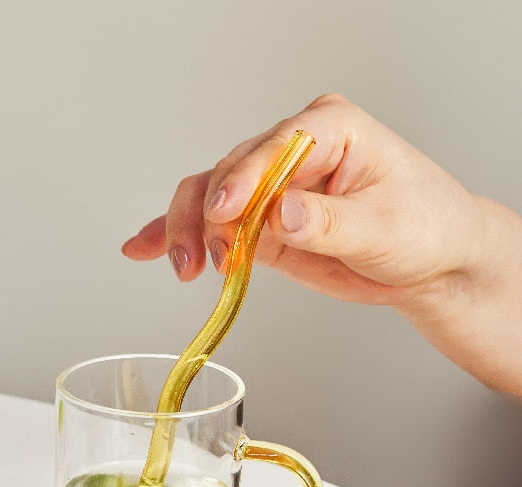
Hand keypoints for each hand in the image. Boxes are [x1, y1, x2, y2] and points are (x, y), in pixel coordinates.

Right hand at [122, 92, 521, 394]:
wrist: (428, 263)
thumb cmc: (423, 228)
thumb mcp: (384, 226)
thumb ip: (328, 220)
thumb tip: (280, 214)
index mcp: (328, 130)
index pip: (273, 147)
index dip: (242, 179)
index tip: (225, 213)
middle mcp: (291, 152)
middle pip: (227, 171)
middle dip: (206, 215)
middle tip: (205, 256)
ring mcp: (269, 188)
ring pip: (208, 196)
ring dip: (187, 231)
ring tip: (184, 266)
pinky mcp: (259, 223)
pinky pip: (211, 226)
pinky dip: (177, 238)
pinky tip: (147, 248)